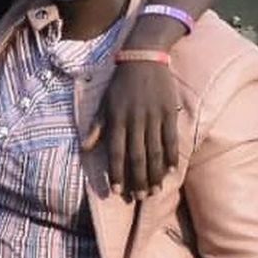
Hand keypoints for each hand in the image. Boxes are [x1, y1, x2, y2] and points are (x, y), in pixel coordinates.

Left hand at [83, 61, 179, 200]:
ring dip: (154, 174)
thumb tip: (85, 147)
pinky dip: (172, 156)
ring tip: (154, 191)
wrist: (143, 59)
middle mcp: (135, 122)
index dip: (117, 173)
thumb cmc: (120, 83)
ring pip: (155, 152)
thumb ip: (97, 126)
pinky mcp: (168, 113)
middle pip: (137, 157)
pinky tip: (172, 171)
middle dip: (137, 180)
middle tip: (139, 198)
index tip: (118, 191)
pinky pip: (171, 139)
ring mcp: (153, 118)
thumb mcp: (104, 103)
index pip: (116, 153)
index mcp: (117, 120)